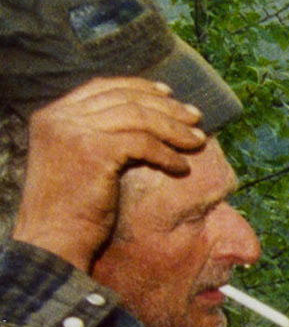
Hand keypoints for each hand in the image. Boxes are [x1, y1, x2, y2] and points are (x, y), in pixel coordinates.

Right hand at [11, 77, 207, 270]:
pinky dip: (167, 154)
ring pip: (138, 117)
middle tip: (196, 118)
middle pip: (124, 99)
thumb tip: (144, 119)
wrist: (53, 239)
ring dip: (174, 129)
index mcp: (52, 115)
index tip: (169, 94)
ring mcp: (74, 131)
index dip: (139, 87)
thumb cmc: (70, 208)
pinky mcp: (93, 150)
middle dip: (166, 107)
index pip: (102, 87)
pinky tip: (181, 167)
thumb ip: (95, 134)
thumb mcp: (75, 159)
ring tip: (198, 141)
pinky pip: (143, 143)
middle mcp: (60, 117)